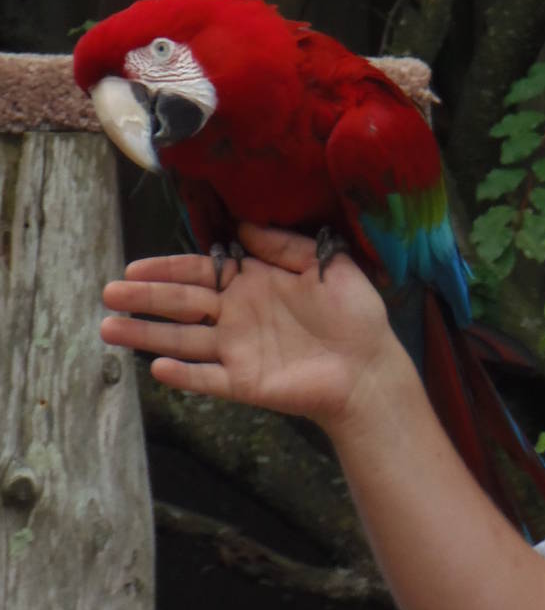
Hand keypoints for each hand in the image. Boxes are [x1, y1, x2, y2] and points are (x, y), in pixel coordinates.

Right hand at [100, 222, 407, 432]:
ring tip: (109, 328)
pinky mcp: (245, 383)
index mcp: (251, 284)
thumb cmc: (354, 314)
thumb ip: (283, 245)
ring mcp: (237, 351)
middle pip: (180, 304)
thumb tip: (243, 226)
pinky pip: (208, 379)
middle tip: (108, 293)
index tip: (134, 267)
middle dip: (144, 298)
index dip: (167, 269)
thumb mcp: (324, 266)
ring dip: (146, 335)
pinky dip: (185, 376)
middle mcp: (236, 316)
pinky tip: (158, 369)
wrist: (370, 366)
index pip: (199, 273)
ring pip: (182, 341)